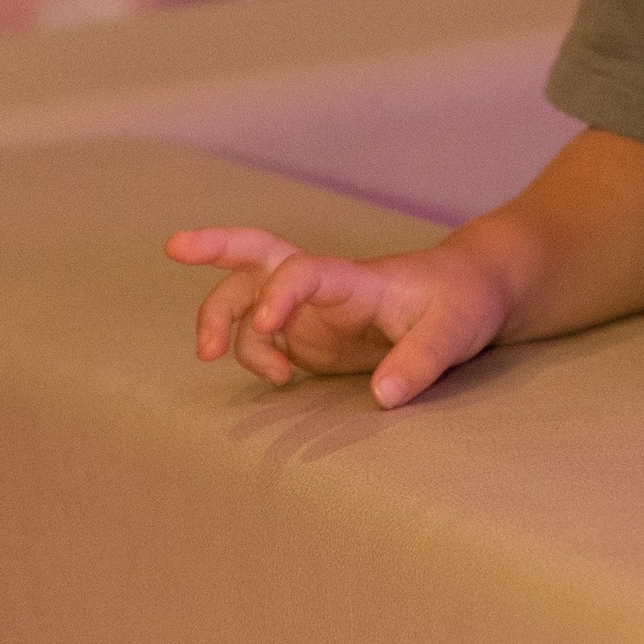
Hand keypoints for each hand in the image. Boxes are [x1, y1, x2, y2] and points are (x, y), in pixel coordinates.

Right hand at [165, 221, 509, 410]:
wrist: (470, 295)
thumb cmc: (463, 303)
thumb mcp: (456, 329)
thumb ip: (421, 361)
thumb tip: (383, 396)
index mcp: (355, 279)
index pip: (306, 270)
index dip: (281, 292)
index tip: (269, 322)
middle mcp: (324, 289)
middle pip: (259, 255)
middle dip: (216, 247)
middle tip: (173, 247)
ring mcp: (312, 312)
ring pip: (248, 297)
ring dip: (222, 317)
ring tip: (210, 354)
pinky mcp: (309, 337)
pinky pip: (262, 338)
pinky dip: (251, 355)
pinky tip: (278, 380)